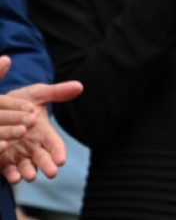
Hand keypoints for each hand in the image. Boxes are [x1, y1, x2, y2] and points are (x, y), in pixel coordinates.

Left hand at [0, 56, 82, 183]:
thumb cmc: (20, 102)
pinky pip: (8, 170)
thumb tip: (79, 86)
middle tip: (52, 173)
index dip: (59, 151)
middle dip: (47, 166)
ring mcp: (18, 155)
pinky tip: (14, 177)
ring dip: (28, 172)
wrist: (0, 110)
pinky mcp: (4, 160)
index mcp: (44, 132)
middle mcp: (33, 146)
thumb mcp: (37, 94)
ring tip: (30, 176)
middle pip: (43, 158)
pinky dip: (11, 175)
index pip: (55, 143)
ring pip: (26, 167)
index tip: (61, 159)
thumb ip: (57, 92)